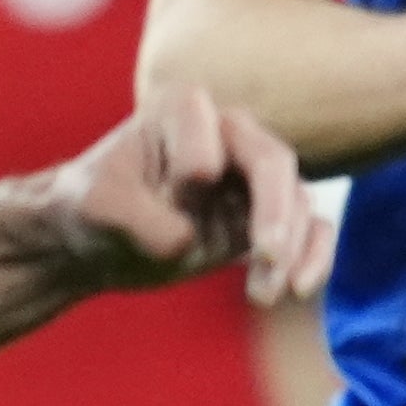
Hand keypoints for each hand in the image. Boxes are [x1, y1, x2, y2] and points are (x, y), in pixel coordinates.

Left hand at [58, 84, 331, 307]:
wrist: (97, 242)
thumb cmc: (91, 207)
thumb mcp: (96, 206)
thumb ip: (136, 215)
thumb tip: (187, 240)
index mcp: (182, 110)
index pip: (212, 128)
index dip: (203, 164)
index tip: (185, 189)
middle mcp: (227, 135)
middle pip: (273, 162)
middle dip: (275, 211)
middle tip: (266, 256)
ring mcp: (252, 179)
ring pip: (297, 201)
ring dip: (289, 250)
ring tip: (261, 294)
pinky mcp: (266, 220)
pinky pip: (310, 231)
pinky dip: (314, 257)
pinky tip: (299, 289)